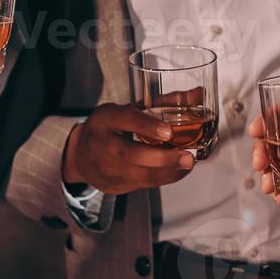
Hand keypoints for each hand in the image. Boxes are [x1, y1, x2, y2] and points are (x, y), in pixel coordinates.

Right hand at [62, 103, 195, 194]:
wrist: (81, 156)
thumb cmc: (111, 127)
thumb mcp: (130, 109)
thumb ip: (164, 102)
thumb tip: (198, 94)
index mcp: (106, 119)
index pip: (125, 120)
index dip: (146, 126)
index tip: (168, 132)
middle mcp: (102, 144)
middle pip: (131, 154)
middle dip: (162, 158)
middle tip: (188, 156)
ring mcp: (107, 168)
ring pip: (139, 175)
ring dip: (168, 171)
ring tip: (189, 163)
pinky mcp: (115, 185)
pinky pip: (143, 184)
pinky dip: (164, 178)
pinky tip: (179, 171)